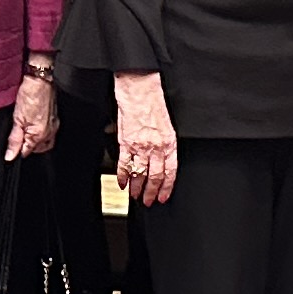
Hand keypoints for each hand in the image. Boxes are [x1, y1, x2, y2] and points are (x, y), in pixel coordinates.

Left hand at [9, 73, 60, 158]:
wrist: (40, 79)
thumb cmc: (30, 95)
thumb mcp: (16, 119)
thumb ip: (14, 140)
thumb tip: (10, 156)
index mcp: (39, 135)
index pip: (26, 152)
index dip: (17, 149)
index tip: (12, 143)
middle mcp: (49, 133)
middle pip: (37, 149)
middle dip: (27, 145)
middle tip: (19, 133)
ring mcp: (54, 125)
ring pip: (43, 141)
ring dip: (34, 139)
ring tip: (26, 127)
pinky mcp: (55, 118)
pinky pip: (48, 132)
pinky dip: (40, 131)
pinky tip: (34, 122)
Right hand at [115, 74, 178, 204]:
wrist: (139, 91)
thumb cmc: (153, 104)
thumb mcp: (168, 126)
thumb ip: (165, 144)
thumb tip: (163, 161)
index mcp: (169, 143)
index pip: (170, 172)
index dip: (166, 187)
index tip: (163, 197)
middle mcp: (155, 147)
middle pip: (154, 176)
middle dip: (151, 192)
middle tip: (148, 201)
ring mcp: (139, 146)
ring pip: (139, 174)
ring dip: (137, 188)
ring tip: (135, 196)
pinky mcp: (125, 143)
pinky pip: (124, 164)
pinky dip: (122, 176)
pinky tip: (122, 183)